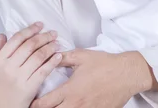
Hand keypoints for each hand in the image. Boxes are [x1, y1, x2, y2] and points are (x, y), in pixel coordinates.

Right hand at [0, 22, 61, 107]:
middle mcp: (9, 67)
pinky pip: (44, 71)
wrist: (3, 107)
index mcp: (0, 60)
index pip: (16, 39)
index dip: (29, 30)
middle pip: (29, 46)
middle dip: (43, 37)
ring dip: (50, 47)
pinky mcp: (30, 87)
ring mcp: (20, 77)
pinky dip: (52, 62)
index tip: (39, 25)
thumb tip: (3, 35)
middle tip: (53, 33)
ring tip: (56, 43)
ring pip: (38, 56)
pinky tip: (58, 56)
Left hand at [30, 49, 151, 107]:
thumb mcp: (81, 56)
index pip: (45, 103)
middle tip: (38, 107)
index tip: (30, 103)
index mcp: (70, 90)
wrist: (127, 74)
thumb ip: (63, 57)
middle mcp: (76, 104)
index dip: (35, 105)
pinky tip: (71, 107)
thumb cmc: (104, 64)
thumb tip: (50, 55)